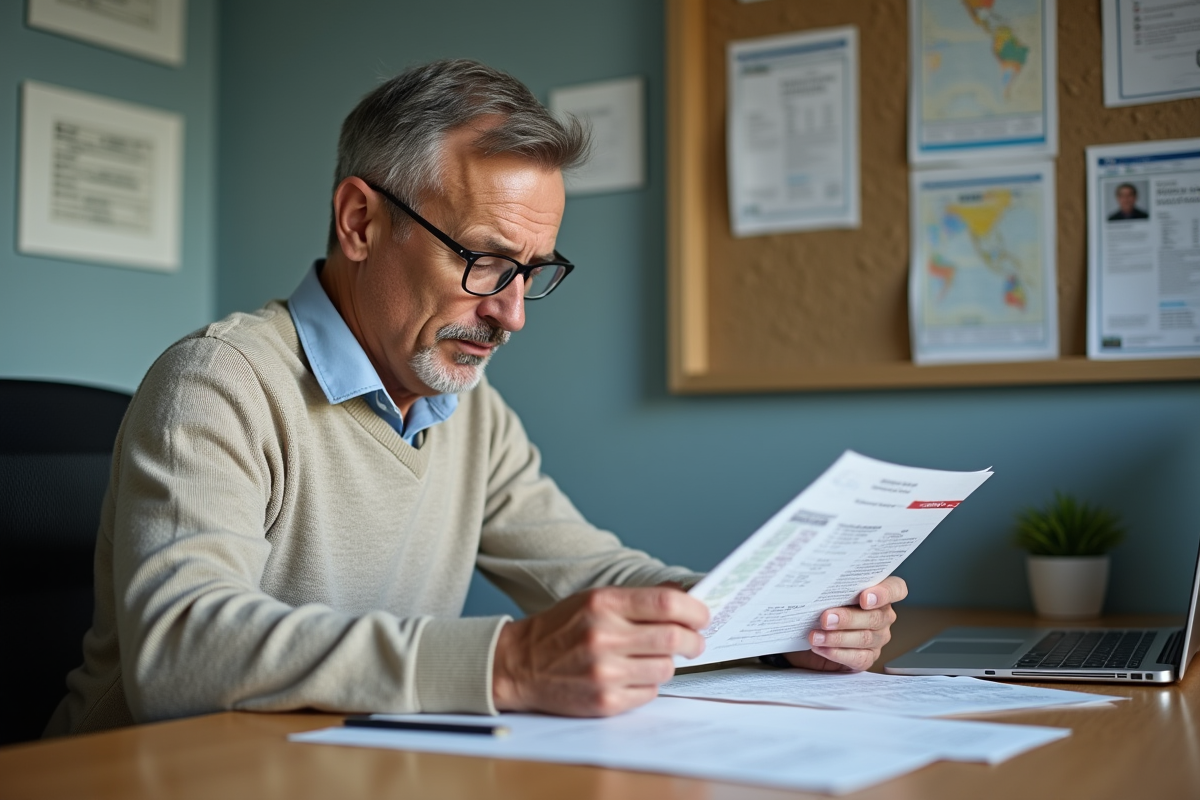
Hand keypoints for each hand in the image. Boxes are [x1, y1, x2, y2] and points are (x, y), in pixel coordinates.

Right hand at [492, 586, 709, 715]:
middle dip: (695, 641)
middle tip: (695, 643)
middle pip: (675, 637)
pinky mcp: (605, 702)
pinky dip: (647, 685)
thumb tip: (684, 597)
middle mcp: (604, 636)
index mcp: (603, 604)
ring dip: (667, 663)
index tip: (703, 616)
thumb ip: (637, 599)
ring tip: (650, 659)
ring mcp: (605, 672)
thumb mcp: (594, 600)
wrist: (519, 665)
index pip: (667, 603)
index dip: (695, 610)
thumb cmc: (561, 629)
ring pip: (666, 668)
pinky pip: (649, 693)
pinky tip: (629, 676)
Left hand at [783, 576, 907, 671]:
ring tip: (816, 636)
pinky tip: (821, 647)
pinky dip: (837, 653)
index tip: (864, 598)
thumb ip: (830, 585)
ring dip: (837, 637)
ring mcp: (877, 638)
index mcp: (878, 593)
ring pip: (865, 639)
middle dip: (848, 618)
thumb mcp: (825, 592)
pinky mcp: (867, 657)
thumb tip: (816, 578)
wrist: (807, 632)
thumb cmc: (819, 606)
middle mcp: (882, 616)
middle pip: (875, 617)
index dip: (884, 593)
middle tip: (826, 619)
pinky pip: (857, 658)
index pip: (896, 589)